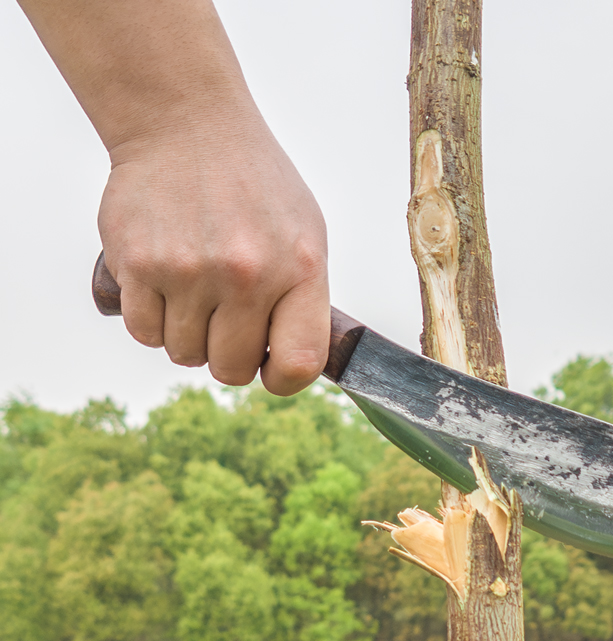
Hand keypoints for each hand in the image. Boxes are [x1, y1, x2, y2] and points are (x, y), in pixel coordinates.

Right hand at [98, 113, 328, 394]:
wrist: (187, 123)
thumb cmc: (254, 187)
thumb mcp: (306, 235)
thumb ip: (304, 301)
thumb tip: (290, 362)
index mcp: (300, 269)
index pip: (299, 364)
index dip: (283, 379)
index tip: (270, 367)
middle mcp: (247, 275)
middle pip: (231, 369)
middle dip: (228, 355)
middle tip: (225, 320)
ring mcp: (191, 271)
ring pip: (184, 354)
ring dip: (188, 335)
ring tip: (196, 291)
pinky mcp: (139, 265)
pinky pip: (144, 333)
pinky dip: (153, 319)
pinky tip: (165, 285)